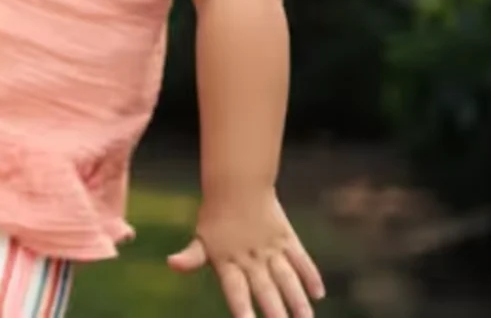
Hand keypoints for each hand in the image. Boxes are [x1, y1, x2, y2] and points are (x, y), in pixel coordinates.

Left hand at [168, 190, 324, 317]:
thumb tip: (172, 264)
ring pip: (287, 279)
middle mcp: (251, 257)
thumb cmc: (215, 217)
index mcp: (227, 260)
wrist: (237, 184)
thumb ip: (191, 257)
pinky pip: (301, 260)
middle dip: (276, 313)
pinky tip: (318, 293)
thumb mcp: (201, 238)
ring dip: (298, 300)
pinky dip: (311, 276)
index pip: (235, 291)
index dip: (242, 309)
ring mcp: (271, 249)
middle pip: (266, 290)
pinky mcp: (287, 238)